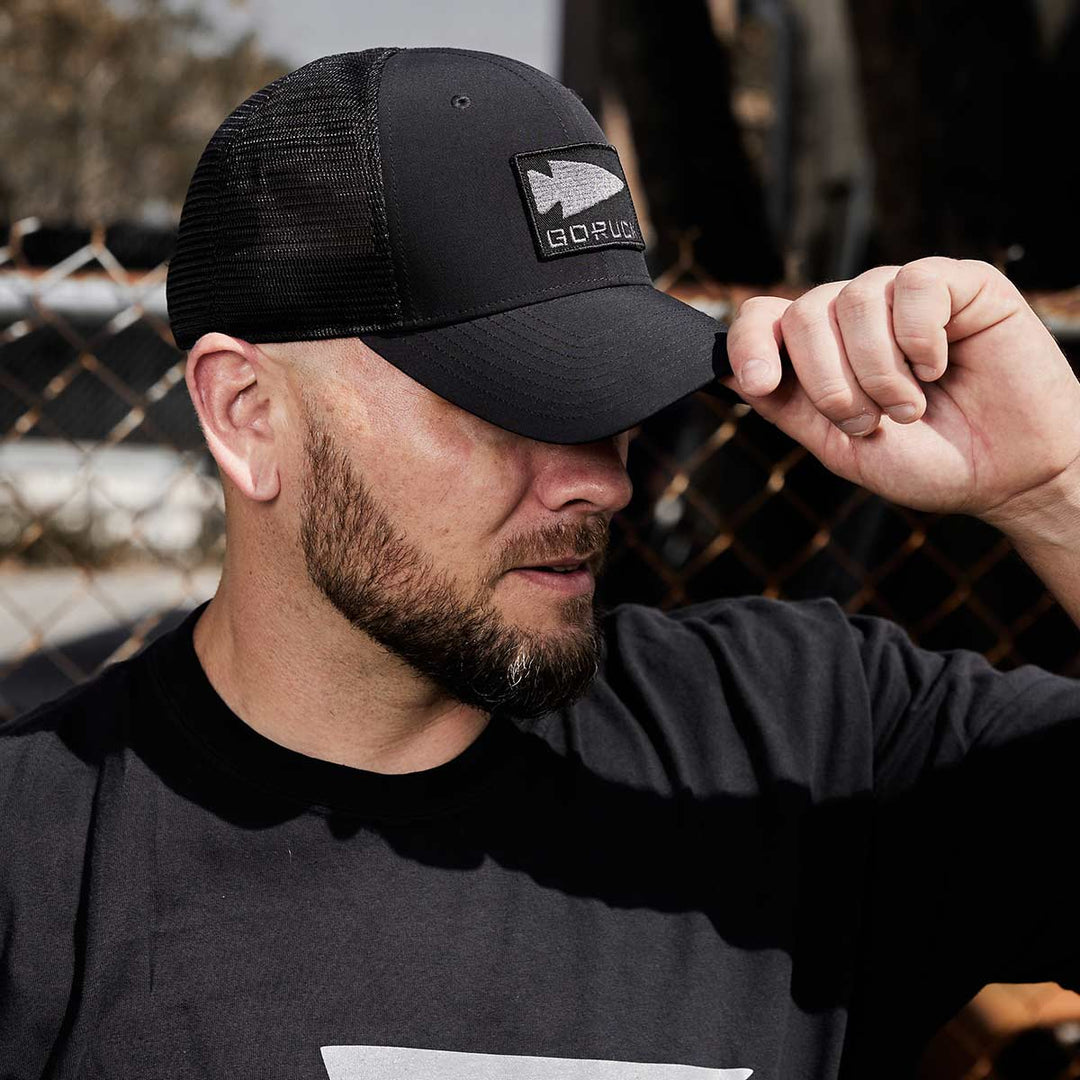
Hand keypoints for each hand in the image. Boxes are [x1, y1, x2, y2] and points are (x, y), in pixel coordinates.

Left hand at [719, 258, 1079, 529]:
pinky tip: (940, 367)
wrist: (1008, 477)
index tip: (759, 380)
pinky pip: (914, 285)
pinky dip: (920, 339)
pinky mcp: (959, 284)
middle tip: (868, 422)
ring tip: (909, 407)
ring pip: (855, 300)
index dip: (751, 342)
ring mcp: (904, 296)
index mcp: (821, 353)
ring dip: (878, 370)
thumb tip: (730, 373)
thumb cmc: (929, 463)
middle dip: (829, 381)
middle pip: (805, 312)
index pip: (764, 318)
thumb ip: (789, 407)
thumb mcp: (841, 448)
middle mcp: (855, 317)